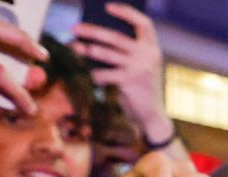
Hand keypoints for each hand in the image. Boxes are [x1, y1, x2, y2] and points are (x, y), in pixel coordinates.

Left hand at [71, 4, 170, 146]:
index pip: (143, 23)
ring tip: (74, 46)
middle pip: (116, 37)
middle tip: (75, 28)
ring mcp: (140, 68)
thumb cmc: (140, 88)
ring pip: (107, 54)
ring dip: (87, 50)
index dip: (126, 13)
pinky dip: (95, 75)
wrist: (151, 115)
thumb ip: (126, 53)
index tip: (108, 7)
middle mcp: (148, 55)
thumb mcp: (139, 67)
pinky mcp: (130, 82)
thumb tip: (95, 40)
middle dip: (92, 31)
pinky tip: (90, 75)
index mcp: (153, 48)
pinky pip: (105, 74)